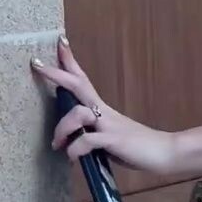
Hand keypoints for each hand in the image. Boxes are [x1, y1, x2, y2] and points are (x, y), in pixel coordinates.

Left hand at [32, 36, 177, 176]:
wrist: (165, 153)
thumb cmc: (139, 147)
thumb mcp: (111, 138)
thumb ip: (94, 135)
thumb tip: (75, 142)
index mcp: (103, 110)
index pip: (83, 80)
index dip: (70, 62)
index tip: (60, 43)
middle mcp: (104, 112)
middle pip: (78, 85)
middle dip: (57, 73)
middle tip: (36, 63)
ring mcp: (109, 125)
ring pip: (77, 113)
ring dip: (62, 128)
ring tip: (57, 145)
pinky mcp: (114, 140)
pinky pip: (86, 140)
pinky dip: (75, 150)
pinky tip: (73, 158)